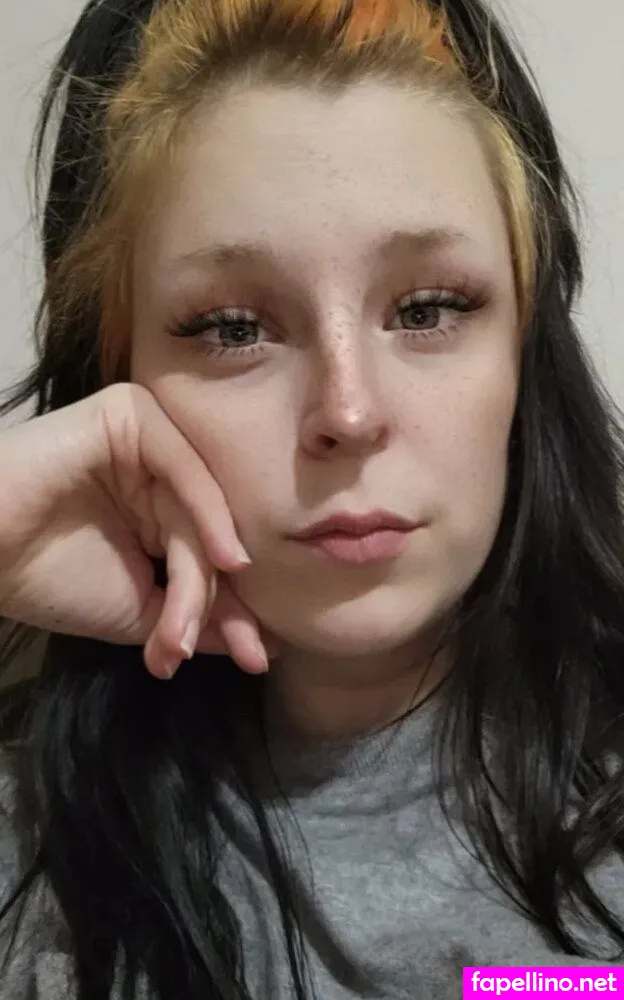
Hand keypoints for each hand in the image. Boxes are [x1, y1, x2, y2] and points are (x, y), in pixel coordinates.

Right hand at [0, 382, 277, 678]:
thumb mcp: (137, 610)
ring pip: (199, 512)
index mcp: (159, 510)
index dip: (237, 610)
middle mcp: (159, 473)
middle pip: (211, 537)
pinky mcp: (130, 414)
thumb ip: (193, 616)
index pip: (211, 558)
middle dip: (225, 603)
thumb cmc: (44, 578)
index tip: (259, 658)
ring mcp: (147, 441)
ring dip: (200, 581)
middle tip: (240, 655)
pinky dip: (208, 515)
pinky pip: (184, 467)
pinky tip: (226, 561)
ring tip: (182, 635)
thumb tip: (258, 645)